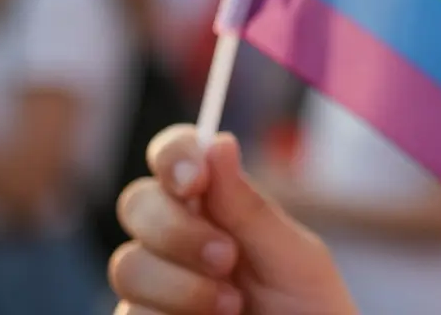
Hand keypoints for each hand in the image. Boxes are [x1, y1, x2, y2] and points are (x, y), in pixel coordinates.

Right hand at [108, 125, 356, 313]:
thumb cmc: (313, 310)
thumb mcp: (295, 259)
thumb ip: (250, 209)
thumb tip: (218, 143)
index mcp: (218, 207)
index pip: (177, 158)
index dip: (173, 155)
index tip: (194, 179)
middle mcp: (178, 241)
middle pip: (137, 204)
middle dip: (177, 229)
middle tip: (227, 259)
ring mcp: (156, 288)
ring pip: (127, 265)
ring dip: (181, 287)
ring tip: (232, 308)